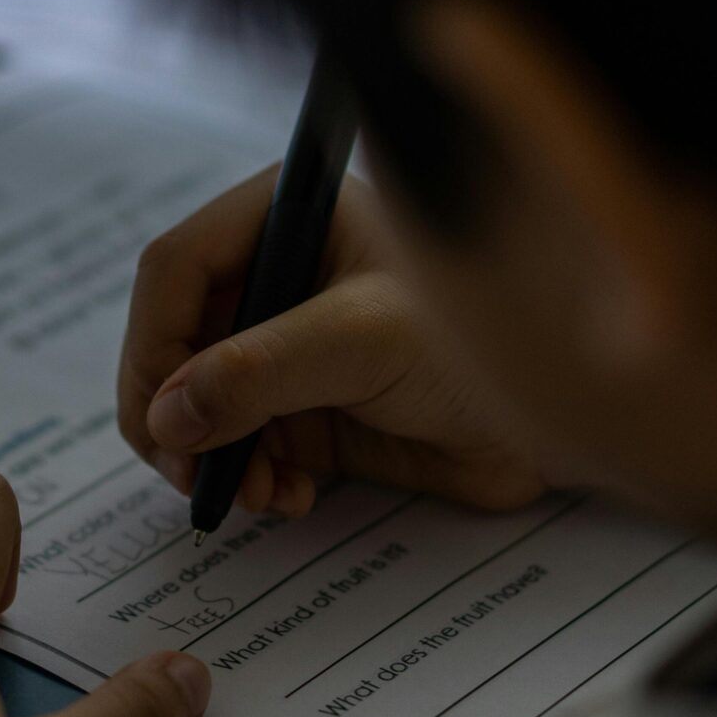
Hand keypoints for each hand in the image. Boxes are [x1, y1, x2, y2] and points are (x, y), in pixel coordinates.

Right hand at [119, 167, 551, 516]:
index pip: (176, 270)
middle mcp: (279, 277)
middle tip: (194, 475)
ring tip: (257, 493)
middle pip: (177, 342)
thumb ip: (259, 372)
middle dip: (181, 415)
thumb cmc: (479, 340)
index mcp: (287, 218)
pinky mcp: (314, 410)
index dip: (154, 344)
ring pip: (203, 405)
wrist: (563, 412)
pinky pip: (246, 447)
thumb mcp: (362, 341)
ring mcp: (293, 347)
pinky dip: (251, 479)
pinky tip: (290, 497)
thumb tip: (167, 415)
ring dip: (214, 459)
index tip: (158, 419)